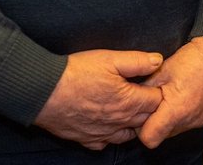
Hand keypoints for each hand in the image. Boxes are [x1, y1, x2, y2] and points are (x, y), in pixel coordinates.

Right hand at [34, 49, 163, 149]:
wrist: (44, 92)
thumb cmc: (77, 73)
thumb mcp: (110, 59)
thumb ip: (137, 61)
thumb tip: (158, 61)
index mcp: (129, 102)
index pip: (156, 101)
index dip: (157, 89)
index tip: (153, 81)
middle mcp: (119, 122)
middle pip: (145, 119)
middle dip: (149, 108)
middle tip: (144, 93)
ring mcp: (103, 133)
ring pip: (128, 134)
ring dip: (133, 123)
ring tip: (129, 108)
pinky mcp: (87, 139)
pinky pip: (106, 143)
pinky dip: (111, 134)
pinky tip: (108, 124)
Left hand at [137, 36, 202, 147]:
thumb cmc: (191, 59)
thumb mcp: (160, 71)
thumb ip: (144, 90)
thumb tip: (131, 99)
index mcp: (176, 110)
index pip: (149, 138)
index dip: (142, 128)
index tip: (142, 114)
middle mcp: (190, 120)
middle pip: (162, 135)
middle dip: (155, 121)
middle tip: (156, 100)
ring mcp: (200, 120)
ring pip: (175, 130)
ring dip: (170, 118)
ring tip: (171, 96)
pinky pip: (188, 123)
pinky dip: (183, 115)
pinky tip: (184, 96)